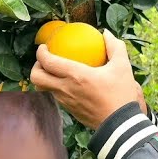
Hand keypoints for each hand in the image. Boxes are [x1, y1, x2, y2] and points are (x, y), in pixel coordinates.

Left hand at [29, 30, 146, 128]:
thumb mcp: (122, 67)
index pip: (48, 62)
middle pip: (36, 78)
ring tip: (56, 71)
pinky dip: (55, 88)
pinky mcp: (70, 111)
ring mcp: (66, 102)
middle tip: (45, 60)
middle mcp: (66, 89)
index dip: (40, 52)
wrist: (120, 125)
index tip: (43, 47)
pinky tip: (69, 84)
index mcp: (76, 75)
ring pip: (44, 89)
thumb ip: (114, 47)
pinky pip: (56, 97)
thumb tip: (106, 33)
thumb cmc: (121, 94)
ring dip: (45, 78)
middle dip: (35, 67)